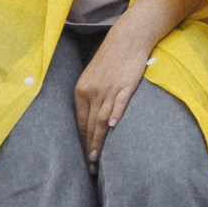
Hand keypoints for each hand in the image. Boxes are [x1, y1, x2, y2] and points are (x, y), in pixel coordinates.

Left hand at [73, 12, 153, 166]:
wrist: (127, 38)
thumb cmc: (111, 60)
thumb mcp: (93, 78)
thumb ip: (91, 99)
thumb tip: (91, 121)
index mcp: (82, 90)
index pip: (80, 122)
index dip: (81, 142)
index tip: (83, 159)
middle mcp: (93, 91)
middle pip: (89, 125)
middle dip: (89, 147)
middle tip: (90, 167)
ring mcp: (109, 88)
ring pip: (101, 119)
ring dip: (99, 140)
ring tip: (98, 159)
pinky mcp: (126, 85)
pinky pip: (119, 103)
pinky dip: (115, 115)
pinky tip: (112, 128)